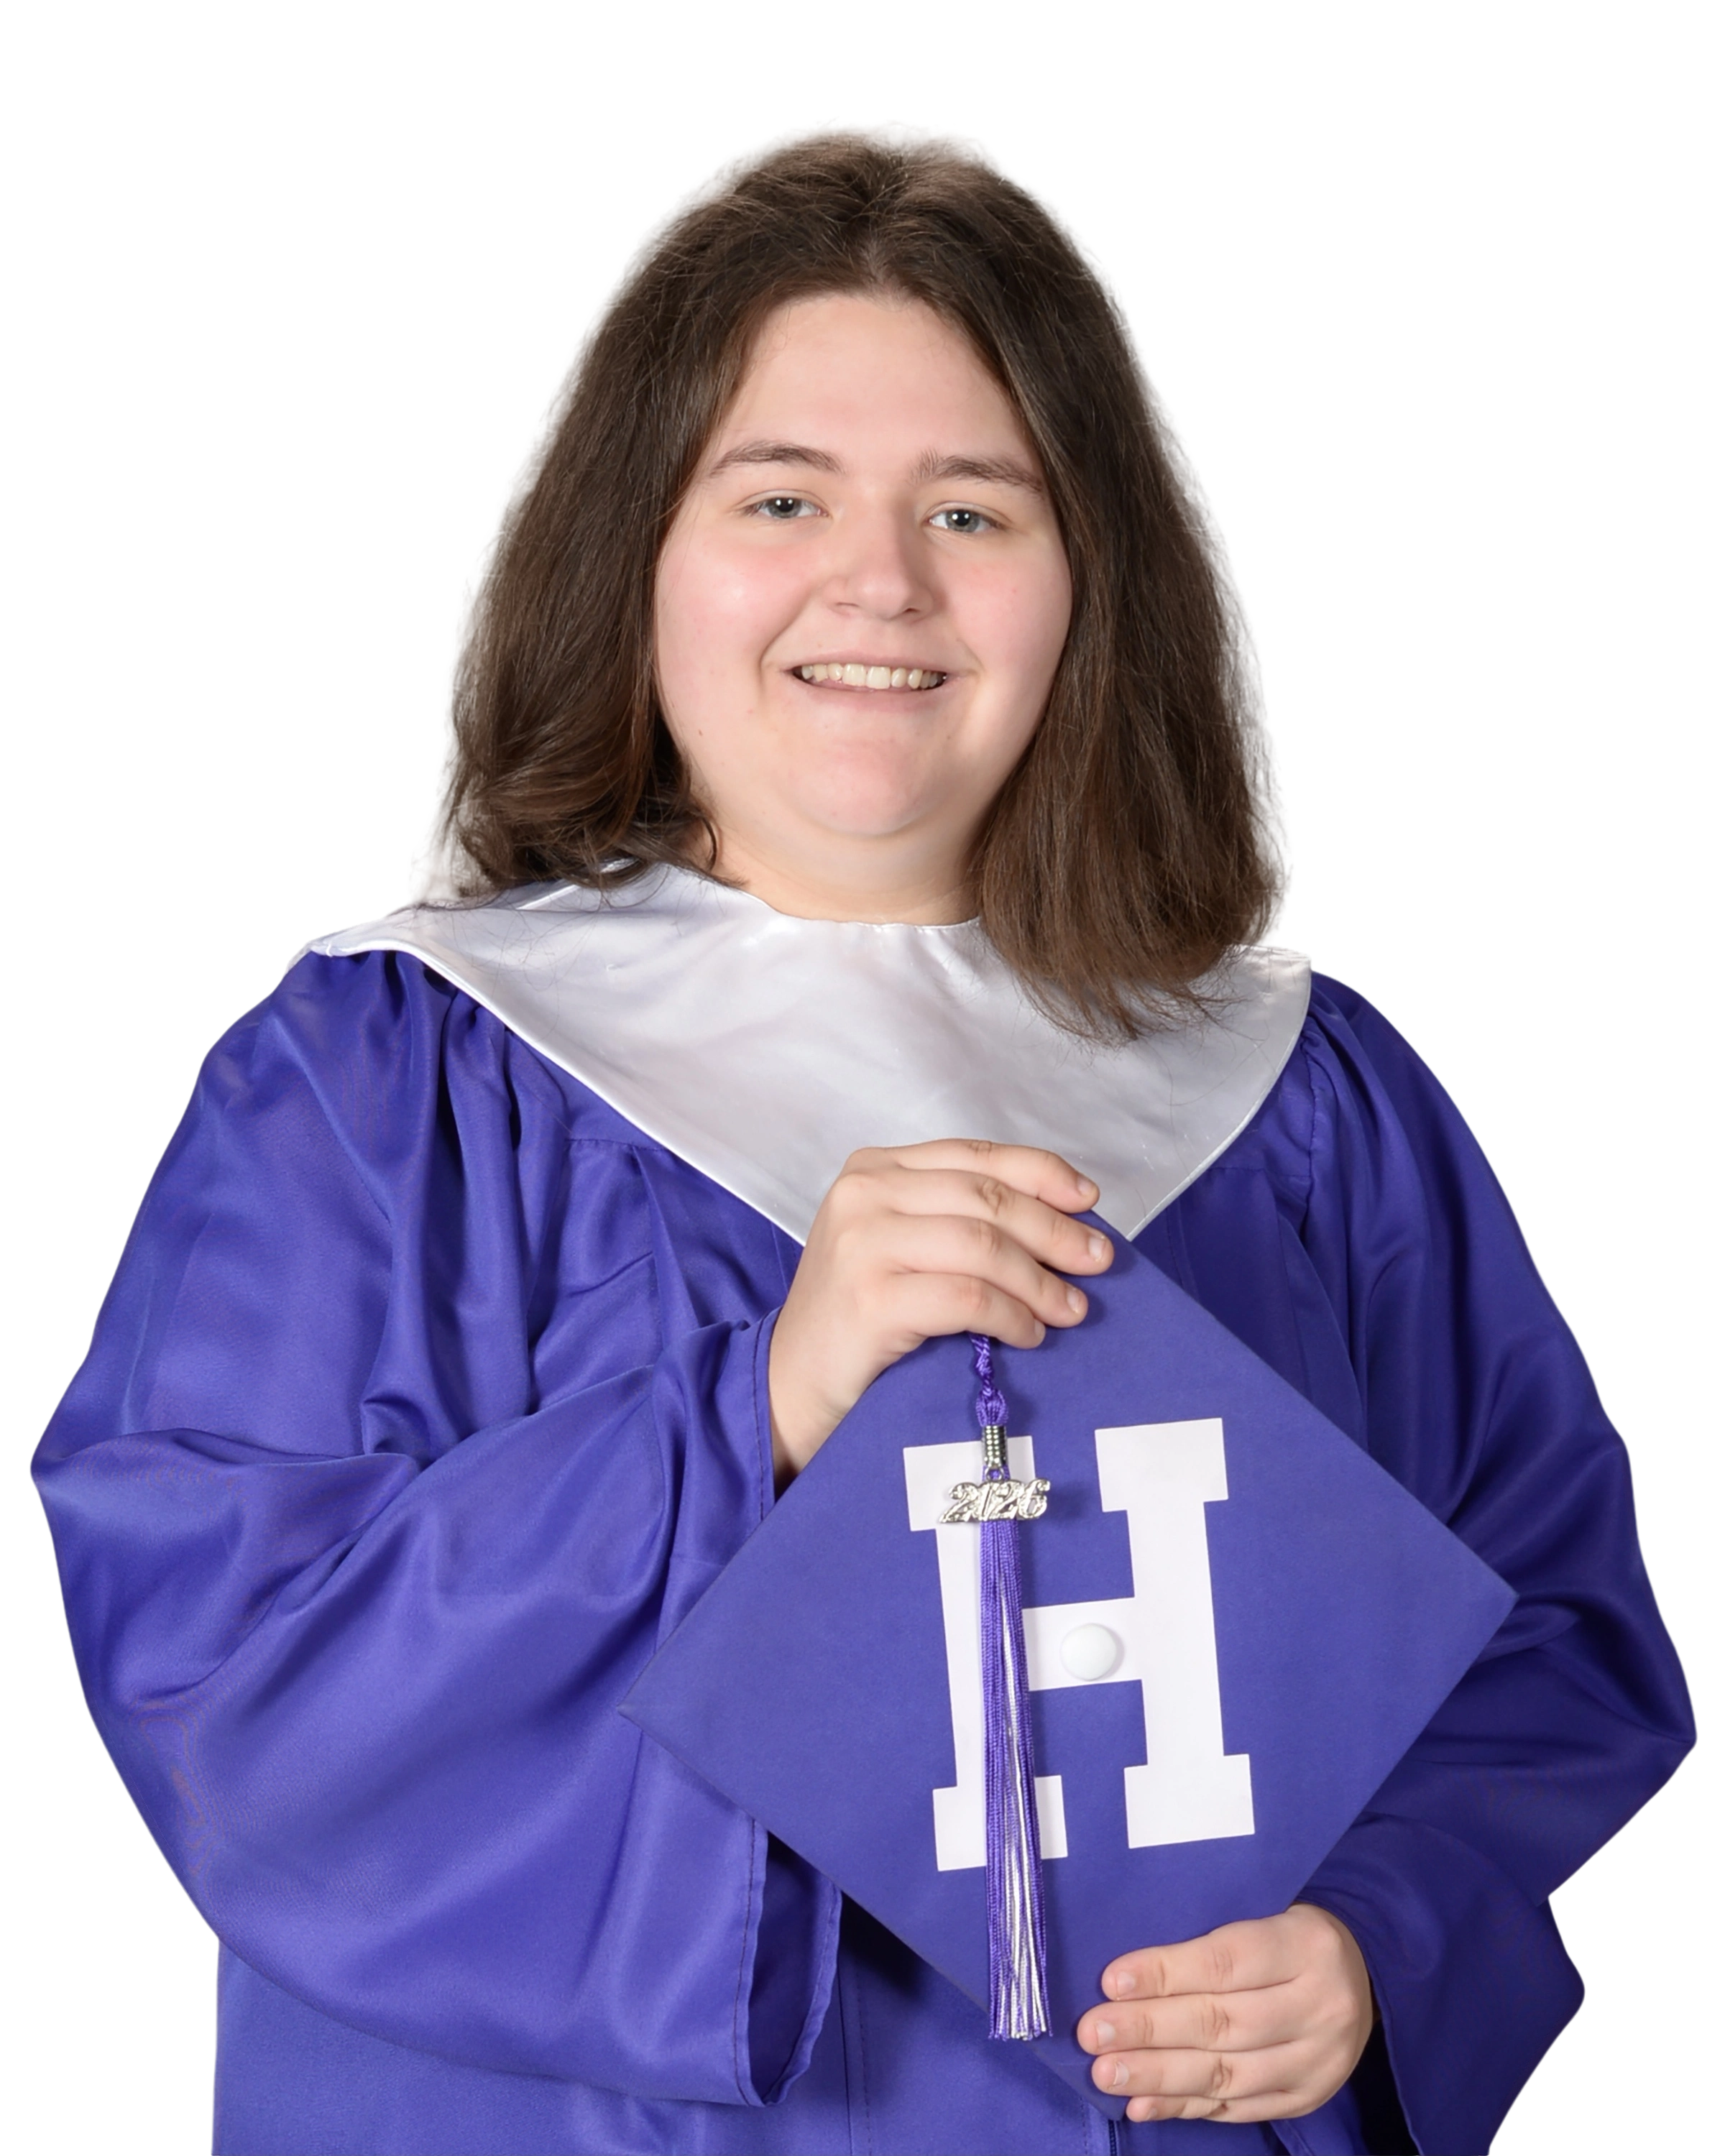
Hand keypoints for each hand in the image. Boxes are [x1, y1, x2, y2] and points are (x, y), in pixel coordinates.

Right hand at [767, 1139, 1111, 1482]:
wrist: (789, 1385)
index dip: (1041, 1173)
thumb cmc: (858, 1319)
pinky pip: (967, 1296)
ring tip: (1070, 1308)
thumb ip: (958, 1220)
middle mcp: (864, 1193)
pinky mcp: (870, 1297)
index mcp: (875, 1168)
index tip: (1089, 1200)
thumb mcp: (902, 1246)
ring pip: (983, 1245)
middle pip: (987, 1198)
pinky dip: (1011, 1315)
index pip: (975, 1156)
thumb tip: (1062, 1221)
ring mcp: (863, 1243)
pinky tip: (1029, 1334)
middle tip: (1098, 1261)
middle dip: (1054, 1229)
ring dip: (1040, 1279)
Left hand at [1075, 1904, 1374, 2125]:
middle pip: (1222, 2023)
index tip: (1110, 1982)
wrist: (1365, 1975)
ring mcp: (1317, 2060)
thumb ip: (1207, 1935)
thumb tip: (1125, 1972)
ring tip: (1106, 2074)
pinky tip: (1142, 2104)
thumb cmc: (1289, 1934)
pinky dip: (1185, 2107)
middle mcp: (1320, 2006)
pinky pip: (1238, 2108)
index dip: (1165, 1973)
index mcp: (1307, 1944)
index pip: (1226, 1962)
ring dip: (1159, 2076)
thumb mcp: (1265, 1911)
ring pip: (1227, 2073)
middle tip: (1092, 2035)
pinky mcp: (1307, 2097)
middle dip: (1149, 2031)